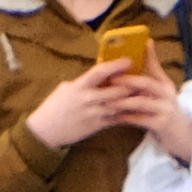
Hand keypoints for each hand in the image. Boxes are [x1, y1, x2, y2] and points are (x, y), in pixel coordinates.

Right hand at [21, 63, 150, 154]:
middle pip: (116, 90)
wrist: (45, 131)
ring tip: (146, 92)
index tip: (129, 60)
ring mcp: (93, 114)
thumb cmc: (54, 107)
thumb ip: (84, 81)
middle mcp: (88, 100)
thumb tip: (100, 73)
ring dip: (133, 98)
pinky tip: (137, 108)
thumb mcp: (66, 89)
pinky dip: (128, 113)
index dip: (116, 65)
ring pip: (120, 105)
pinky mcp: (96, 126)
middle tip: (145, 77)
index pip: (100, 72)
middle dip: (132, 83)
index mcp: (79, 86)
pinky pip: (116, 119)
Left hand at [104, 67, 191, 162]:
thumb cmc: (164, 108)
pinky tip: (114, 116)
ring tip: (108, 100)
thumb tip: (147, 42)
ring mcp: (165, 109)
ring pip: (141, 102)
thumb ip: (152, 68)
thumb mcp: (161, 88)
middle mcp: (167, 94)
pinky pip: (140, 119)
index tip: (123, 58)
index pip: (153, 66)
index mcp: (165, 83)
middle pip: (147, 83)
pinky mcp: (160, 124)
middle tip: (111, 79)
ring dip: (123, 100)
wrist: (180, 133)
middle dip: (127, 80)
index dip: (139, 60)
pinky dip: (126, 117)